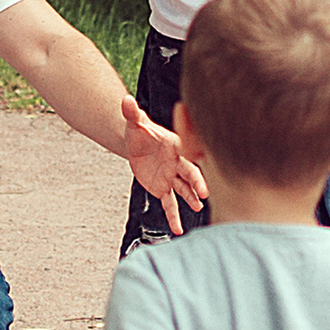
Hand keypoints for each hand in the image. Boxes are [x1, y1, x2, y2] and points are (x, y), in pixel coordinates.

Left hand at [118, 96, 205, 234]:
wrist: (135, 143)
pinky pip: (169, 204)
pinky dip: (173, 217)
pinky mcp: (163, 188)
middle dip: (197, 183)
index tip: (202, 170)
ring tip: (198, 208)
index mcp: (175, 146)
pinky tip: (178, 230)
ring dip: (190, 199)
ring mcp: (171, 177)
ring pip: (183, 190)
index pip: (187, 154)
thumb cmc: (138, 130)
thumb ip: (132, 113)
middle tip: (205, 194)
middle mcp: (177, 163)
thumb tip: (125, 99)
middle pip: (189, 174)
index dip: (194, 163)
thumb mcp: (134, 122)